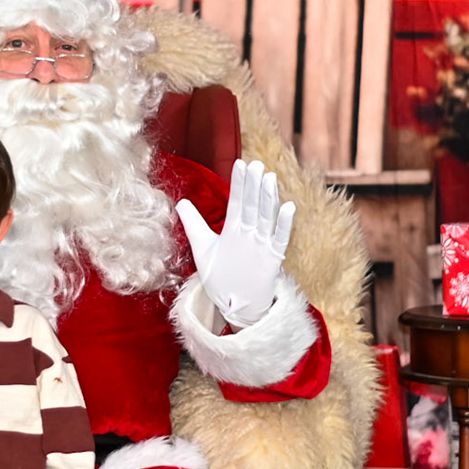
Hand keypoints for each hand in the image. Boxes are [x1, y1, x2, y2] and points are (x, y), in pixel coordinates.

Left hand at [175, 158, 295, 328]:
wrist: (233, 306)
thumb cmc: (219, 277)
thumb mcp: (202, 248)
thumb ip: (193, 224)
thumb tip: (180, 201)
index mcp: (234, 228)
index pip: (238, 200)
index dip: (239, 182)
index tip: (241, 163)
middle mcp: (250, 233)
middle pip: (253, 205)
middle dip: (254, 185)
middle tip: (256, 164)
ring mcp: (262, 245)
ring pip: (267, 217)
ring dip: (269, 198)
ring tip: (269, 178)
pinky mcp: (271, 259)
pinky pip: (280, 239)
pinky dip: (284, 224)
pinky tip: (288, 207)